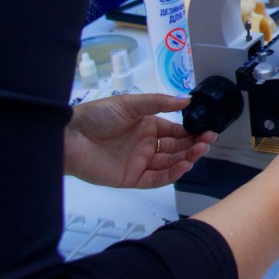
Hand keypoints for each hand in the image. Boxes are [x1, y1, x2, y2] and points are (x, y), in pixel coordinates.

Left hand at [64, 94, 216, 188]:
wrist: (70, 137)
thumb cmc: (98, 116)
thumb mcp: (131, 103)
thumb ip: (160, 103)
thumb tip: (187, 100)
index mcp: (147, 126)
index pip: (176, 132)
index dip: (192, 132)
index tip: (207, 130)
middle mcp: (146, 144)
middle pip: (176, 148)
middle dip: (194, 145)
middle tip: (208, 140)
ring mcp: (140, 162)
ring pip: (170, 163)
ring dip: (187, 158)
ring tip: (200, 151)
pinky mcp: (131, 178)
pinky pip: (156, 178)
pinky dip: (172, 174)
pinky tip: (184, 165)